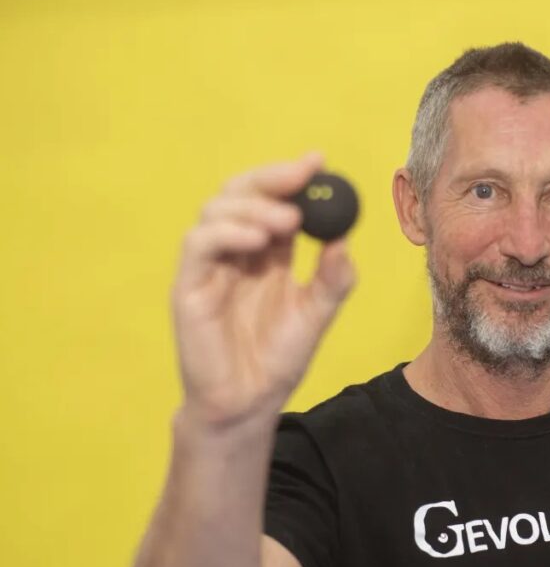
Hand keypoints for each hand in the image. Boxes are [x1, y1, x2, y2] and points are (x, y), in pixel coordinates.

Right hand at [171, 151, 355, 428]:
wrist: (249, 404)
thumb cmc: (277, 360)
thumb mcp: (316, 314)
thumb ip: (332, 280)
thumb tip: (344, 240)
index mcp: (265, 254)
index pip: (273, 200)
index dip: (292, 178)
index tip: (320, 162)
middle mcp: (234, 253)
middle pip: (240, 194)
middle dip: (272, 178)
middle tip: (304, 174)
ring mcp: (208, 267)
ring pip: (216, 211)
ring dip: (254, 205)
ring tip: (289, 220)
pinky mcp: (188, 287)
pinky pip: (199, 245)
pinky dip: (227, 232)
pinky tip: (259, 239)